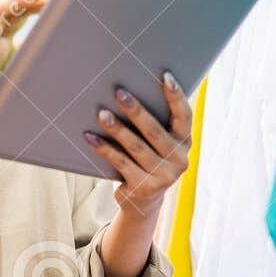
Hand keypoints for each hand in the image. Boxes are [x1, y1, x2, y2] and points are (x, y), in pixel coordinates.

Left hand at [83, 71, 192, 217]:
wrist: (143, 200)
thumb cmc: (148, 159)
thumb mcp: (159, 144)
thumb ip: (155, 123)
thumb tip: (129, 91)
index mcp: (184, 143)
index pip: (184, 116)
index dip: (176, 96)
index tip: (165, 76)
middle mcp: (178, 160)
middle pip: (154, 131)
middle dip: (136, 110)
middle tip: (119, 92)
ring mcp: (162, 176)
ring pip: (136, 147)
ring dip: (117, 129)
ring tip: (102, 114)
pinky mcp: (143, 188)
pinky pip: (120, 163)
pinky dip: (104, 149)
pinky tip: (90, 137)